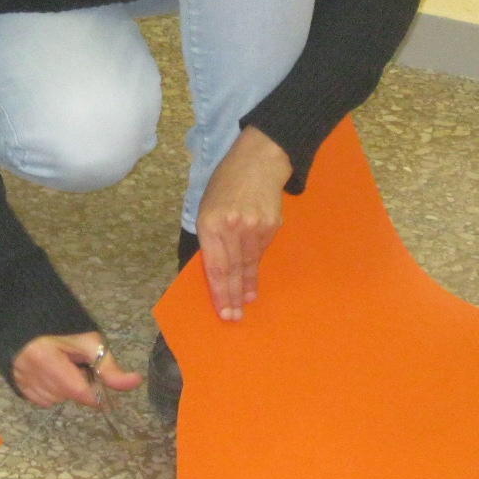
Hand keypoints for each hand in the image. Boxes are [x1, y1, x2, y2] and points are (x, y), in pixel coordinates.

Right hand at [11, 332, 142, 407]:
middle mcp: (30, 375)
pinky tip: (50, 372)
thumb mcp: (88, 342)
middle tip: (75, 362)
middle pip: (69, 396)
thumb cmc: (61, 327)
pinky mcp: (18, 386)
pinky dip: (52, 390)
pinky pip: (44, 399)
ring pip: (57, 399)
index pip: (79, 392)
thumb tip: (136, 382)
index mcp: (47, 360)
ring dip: (64, 388)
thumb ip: (110, 368)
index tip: (96, 378)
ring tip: (60, 365)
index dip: (94, 391)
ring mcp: (22, 382)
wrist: (26, 320)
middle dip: (78, 383)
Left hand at [196, 125, 292, 320]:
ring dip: (246, 286)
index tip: (222, 310)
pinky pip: (260, 252)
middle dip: (232, 296)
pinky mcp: (271, 226)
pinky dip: (255, 267)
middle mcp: (232, 227)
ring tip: (244, 302)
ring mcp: (254, 227)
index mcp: (210, 223)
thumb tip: (214, 270)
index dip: (219, 292)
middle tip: (234, 317)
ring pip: (249, 264)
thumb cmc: (225, 185)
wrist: (258, 161)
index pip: (215, 266)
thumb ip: (210, 238)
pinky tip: (252, 280)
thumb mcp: (207, 208)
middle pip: (232, 270)